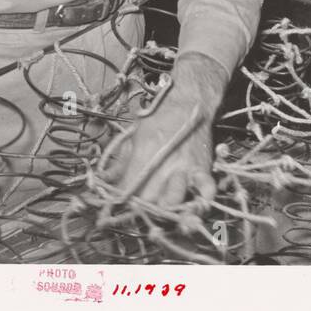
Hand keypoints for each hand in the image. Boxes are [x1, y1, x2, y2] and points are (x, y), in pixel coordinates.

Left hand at [116, 53, 226, 208]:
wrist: (189, 102)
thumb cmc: (159, 118)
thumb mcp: (134, 135)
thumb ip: (119, 161)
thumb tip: (104, 180)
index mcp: (144, 152)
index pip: (128, 188)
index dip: (122, 198)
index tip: (120, 201)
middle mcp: (165, 163)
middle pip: (148, 199)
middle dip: (140, 206)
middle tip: (138, 205)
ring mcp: (185, 167)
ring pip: (173, 201)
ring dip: (164, 209)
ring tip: (160, 208)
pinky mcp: (203, 169)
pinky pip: (206, 192)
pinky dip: (200, 202)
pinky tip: (192, 206)